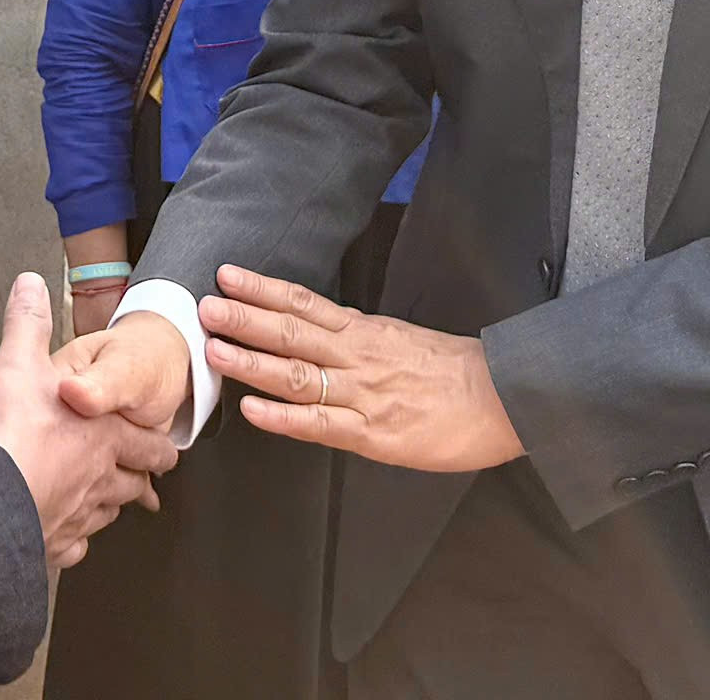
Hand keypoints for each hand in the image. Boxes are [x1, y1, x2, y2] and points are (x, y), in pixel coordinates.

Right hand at [0, 272, 177, 566]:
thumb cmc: (15, 429)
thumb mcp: (21, 361)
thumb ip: (29, 322)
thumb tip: (31, 283)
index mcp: (103, 433)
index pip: (147, 444)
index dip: (158, 448)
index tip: (166, 451)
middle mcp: (99, 477)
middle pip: (132, 485)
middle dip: (139, 482)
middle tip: (146, 485)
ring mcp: (77, 515)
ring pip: (106, 515)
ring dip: (110, 510)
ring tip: (110, 508)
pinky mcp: (52, 543)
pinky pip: (72, 546)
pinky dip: (74, 543)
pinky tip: (69, 541)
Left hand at [200, 264, 524, 472]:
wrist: (505, 398)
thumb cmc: (454, 372)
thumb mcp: (401, 340)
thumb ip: (358, 338)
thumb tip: (317, 331)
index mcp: (364, 332)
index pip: (304, 304)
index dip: (263, 289)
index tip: (227, 275)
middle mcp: (357, 356)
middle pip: (292, 332)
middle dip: (245, 318)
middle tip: (204, 305)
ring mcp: (363, 394)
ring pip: (299, 375)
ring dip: (252, 362)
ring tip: (214, 350)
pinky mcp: (375, 434)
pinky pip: (322, 425)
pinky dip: (284, 419)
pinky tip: (253, 412)